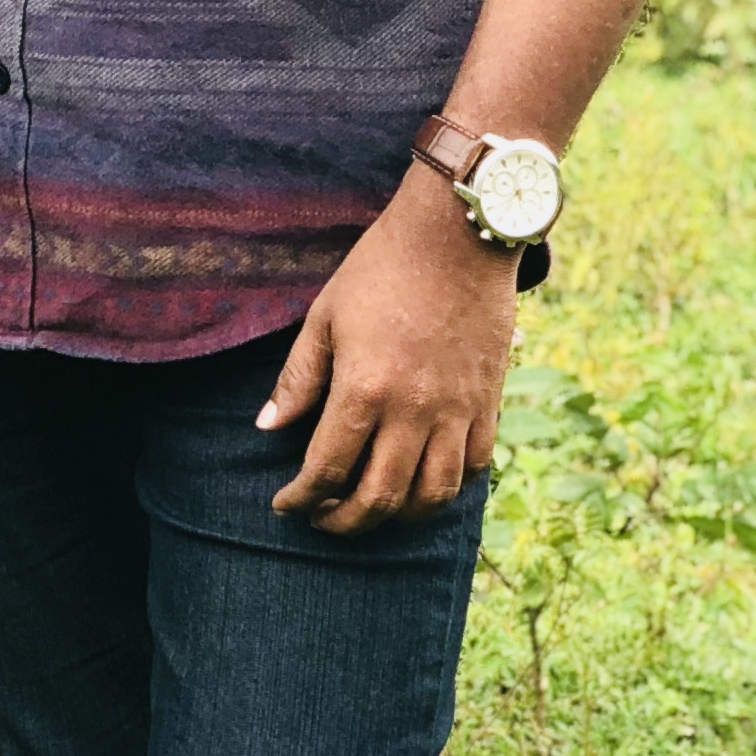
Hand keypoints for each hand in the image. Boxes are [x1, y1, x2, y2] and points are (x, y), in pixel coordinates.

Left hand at [256, 173, 516, 533]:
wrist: (457, 233)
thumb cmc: (381, 267)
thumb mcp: (325, 315)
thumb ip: (299, 378)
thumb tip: (267, 427)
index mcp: (365, 389)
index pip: (327, 470)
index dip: (301, 498)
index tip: (285, 504)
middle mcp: (414, 411)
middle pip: (379, 498)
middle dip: (343, 521)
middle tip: (322, 517)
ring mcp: (457, 410)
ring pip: (432, 496)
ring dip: (397, 516)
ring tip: (373, 507)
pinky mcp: (488, 401)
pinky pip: (474, 466)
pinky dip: (448, 486)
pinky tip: (424, 480)